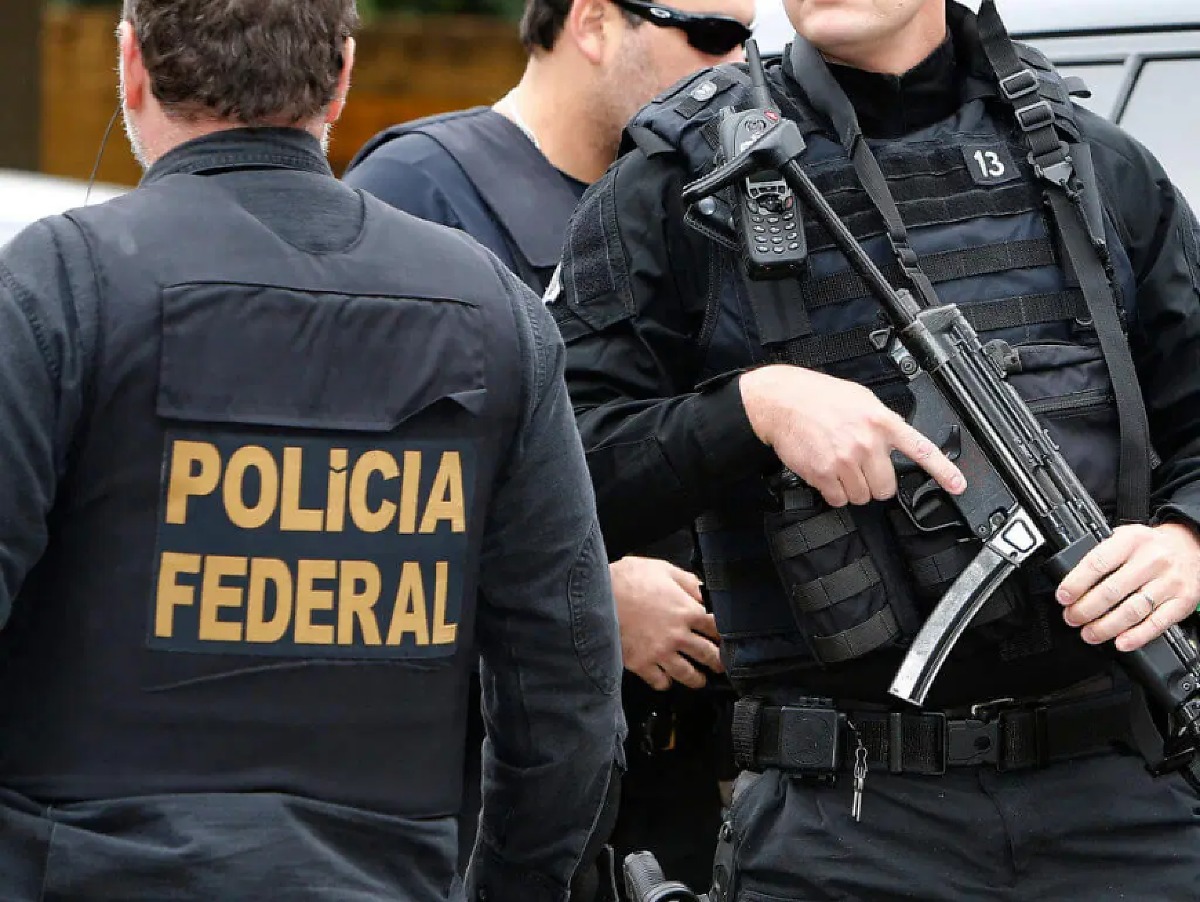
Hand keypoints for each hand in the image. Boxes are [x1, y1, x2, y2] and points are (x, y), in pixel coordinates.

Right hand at [609, 555, 722, 690]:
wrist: (595, 595)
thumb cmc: (627, 579)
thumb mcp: (661, 569)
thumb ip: (687, 581)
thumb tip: (704, 590)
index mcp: (686, 610)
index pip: (717, 628)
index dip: (724, 634)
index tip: (724, 638)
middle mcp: (677, 635)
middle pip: (708, 655)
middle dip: (718, 662)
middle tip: (720, 665)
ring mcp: (660, 652)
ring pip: (688, 674)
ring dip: (697, 679)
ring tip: (699, 679)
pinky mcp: (641, 664)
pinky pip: (660, 682)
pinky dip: (666, 683)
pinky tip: (666, 679)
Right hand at [738, 364, 964, 507]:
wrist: (781, 401)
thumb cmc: (818, 398)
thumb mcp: (860, 399)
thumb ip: (881, 422)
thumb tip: (894, 443)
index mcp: (881, 421)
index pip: (920, 450)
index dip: (943, 471)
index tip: (958, 485)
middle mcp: (867, 442)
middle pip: (886, 488)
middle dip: (875, 483)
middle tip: (861, 469)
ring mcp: (846, 460)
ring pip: (862, 497)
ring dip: (852, 488)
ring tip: (839, 466)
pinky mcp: (824, 474)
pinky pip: (839, 499)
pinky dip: (833, 493)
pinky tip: (826, 473)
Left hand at [1057, 522, 1199, 650]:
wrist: (1190, 546)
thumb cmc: (1149, 546)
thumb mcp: (1124, 538)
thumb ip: (1101, 556)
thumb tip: (1071, 583)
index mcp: (1131, 540)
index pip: (1097, 563)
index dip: (1076, 583)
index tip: (1063, 597)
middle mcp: (1152, 560)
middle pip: (1112, 591)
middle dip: (1086, 610)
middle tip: (1072, 618)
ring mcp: (1169, 582)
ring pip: (1132, 610)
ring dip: (1106, 627)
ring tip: (1089, 633)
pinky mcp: (1182, 602)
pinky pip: (1157, 624)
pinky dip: (1136, 637)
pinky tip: (1120, 643)